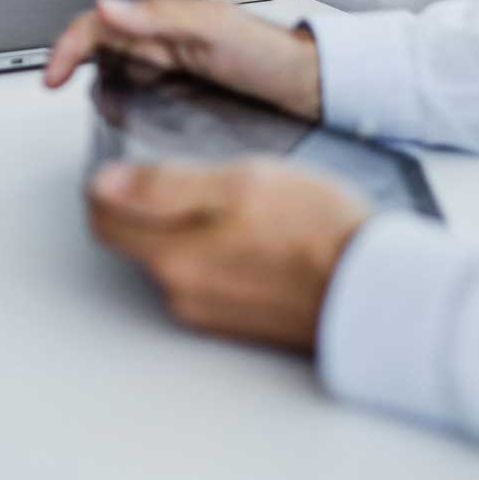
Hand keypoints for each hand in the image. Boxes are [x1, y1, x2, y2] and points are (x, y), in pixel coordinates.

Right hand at [42, 0, 322, 120]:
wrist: (305, 86)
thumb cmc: (268, 52)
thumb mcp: (213, 29)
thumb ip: (159, 18)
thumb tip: (107, 6)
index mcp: (161, 18)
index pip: (96, 24)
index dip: (68, 46)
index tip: (52, 76)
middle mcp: (157, 38)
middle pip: (96, 46)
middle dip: (72, 65)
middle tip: (59, 92)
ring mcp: (165, 65)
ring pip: (110, 71)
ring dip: (93, 86)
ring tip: (92, 111)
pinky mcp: (175, 91)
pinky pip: (133, 94)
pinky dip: (118, 104)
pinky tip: (124, 120)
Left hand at [87, 158, 370, 352]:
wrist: (375, 289)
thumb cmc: (316, 231)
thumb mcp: (239, 183)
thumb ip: (163, 187)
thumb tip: (103, 184)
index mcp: (172, 256)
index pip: (102, 219)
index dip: (105, 183)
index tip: (123, 160)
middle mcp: (180, 291)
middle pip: (132, 240)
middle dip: (137, 205)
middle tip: (174, 171)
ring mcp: (208, 309)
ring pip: (169, 256)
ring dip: (178, 227)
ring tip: (223, 197)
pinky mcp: (237, 319)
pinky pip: (203, 276)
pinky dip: (209, 250)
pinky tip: (247, 231)